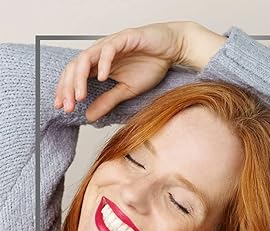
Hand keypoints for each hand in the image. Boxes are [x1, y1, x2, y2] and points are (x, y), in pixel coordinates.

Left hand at [53, 21, 226, 122]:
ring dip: (80, 78)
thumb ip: (108, 101)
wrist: (170, 50)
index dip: (66, 91)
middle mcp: (100, 53)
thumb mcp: (127, 90)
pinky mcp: (124, 38)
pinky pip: (109, 49)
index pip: (74, 77)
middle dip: (68, 87)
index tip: (62, 108)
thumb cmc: (150, 66)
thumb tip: (89, 116)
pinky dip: (104, 63)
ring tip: (80, 96)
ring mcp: (110, 44)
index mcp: (98, 65)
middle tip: (67, 106)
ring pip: (86, 58)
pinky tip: (102, 77)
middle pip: (75, 67)